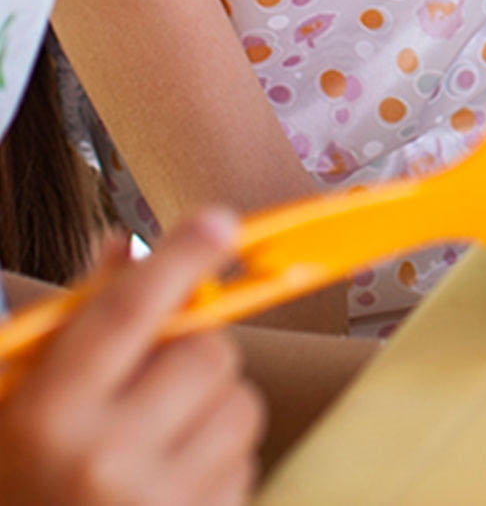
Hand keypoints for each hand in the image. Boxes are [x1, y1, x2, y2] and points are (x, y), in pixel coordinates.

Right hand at [0, 216, 264, 505]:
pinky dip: (219, 463)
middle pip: (206, 350)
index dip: (179, 258)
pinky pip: (246, 460)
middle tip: (155, 384)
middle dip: (193, 354)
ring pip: (240, 402)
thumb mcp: (27, 406)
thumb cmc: (23, 484)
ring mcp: (157, 501)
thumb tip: (125, 247)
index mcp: (46, 419)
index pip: (127, 312)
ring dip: (213, 410)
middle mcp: (102, 459)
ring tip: (158, 444)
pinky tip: (168, 486)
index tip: (219, 223)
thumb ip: (78, 327)